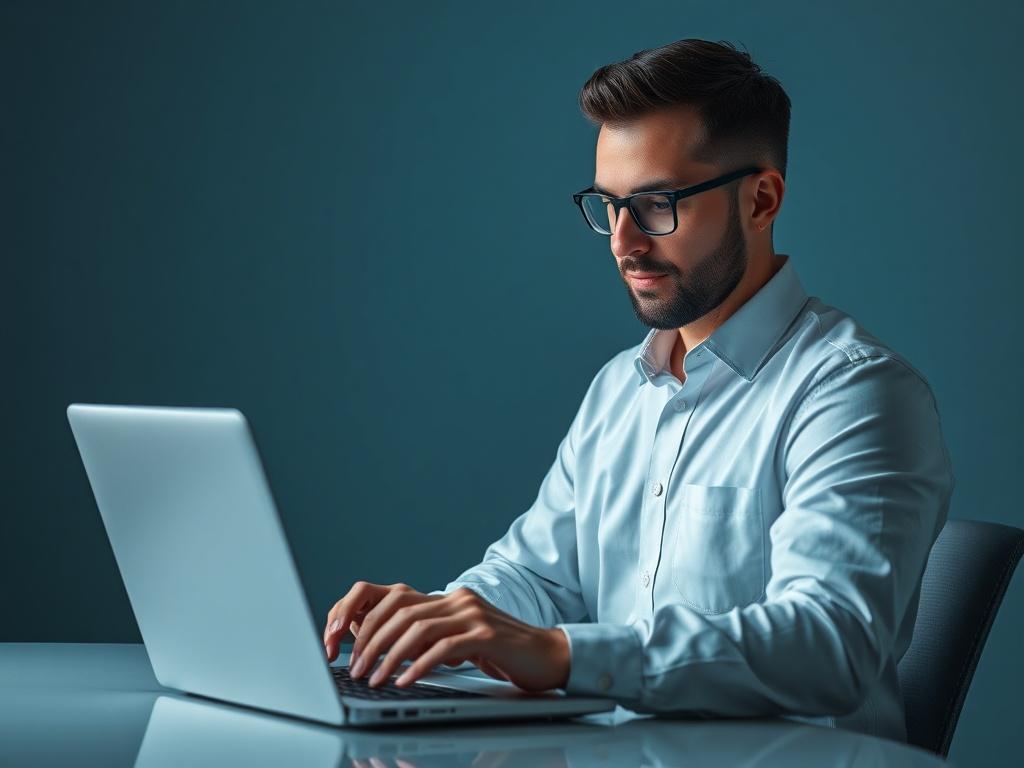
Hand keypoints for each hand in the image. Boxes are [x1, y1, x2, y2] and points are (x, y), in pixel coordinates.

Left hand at [324, 582, 569, 690]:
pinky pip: (443, 648)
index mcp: (448, 599)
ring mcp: (473, 614)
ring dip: (388, 656)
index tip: (345, 644)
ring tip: (372, 679)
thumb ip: (431, 640)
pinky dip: (418, 665)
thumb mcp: (460, 642)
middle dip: (370, 640)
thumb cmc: (503, 654)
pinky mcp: (487, 635)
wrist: (549, 656)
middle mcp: (458, 600)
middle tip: (354, 667)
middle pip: (399, 611)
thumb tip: (385, 652)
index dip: (365, 618)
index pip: (394, 599)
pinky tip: (404, 681)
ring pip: (417, 628)